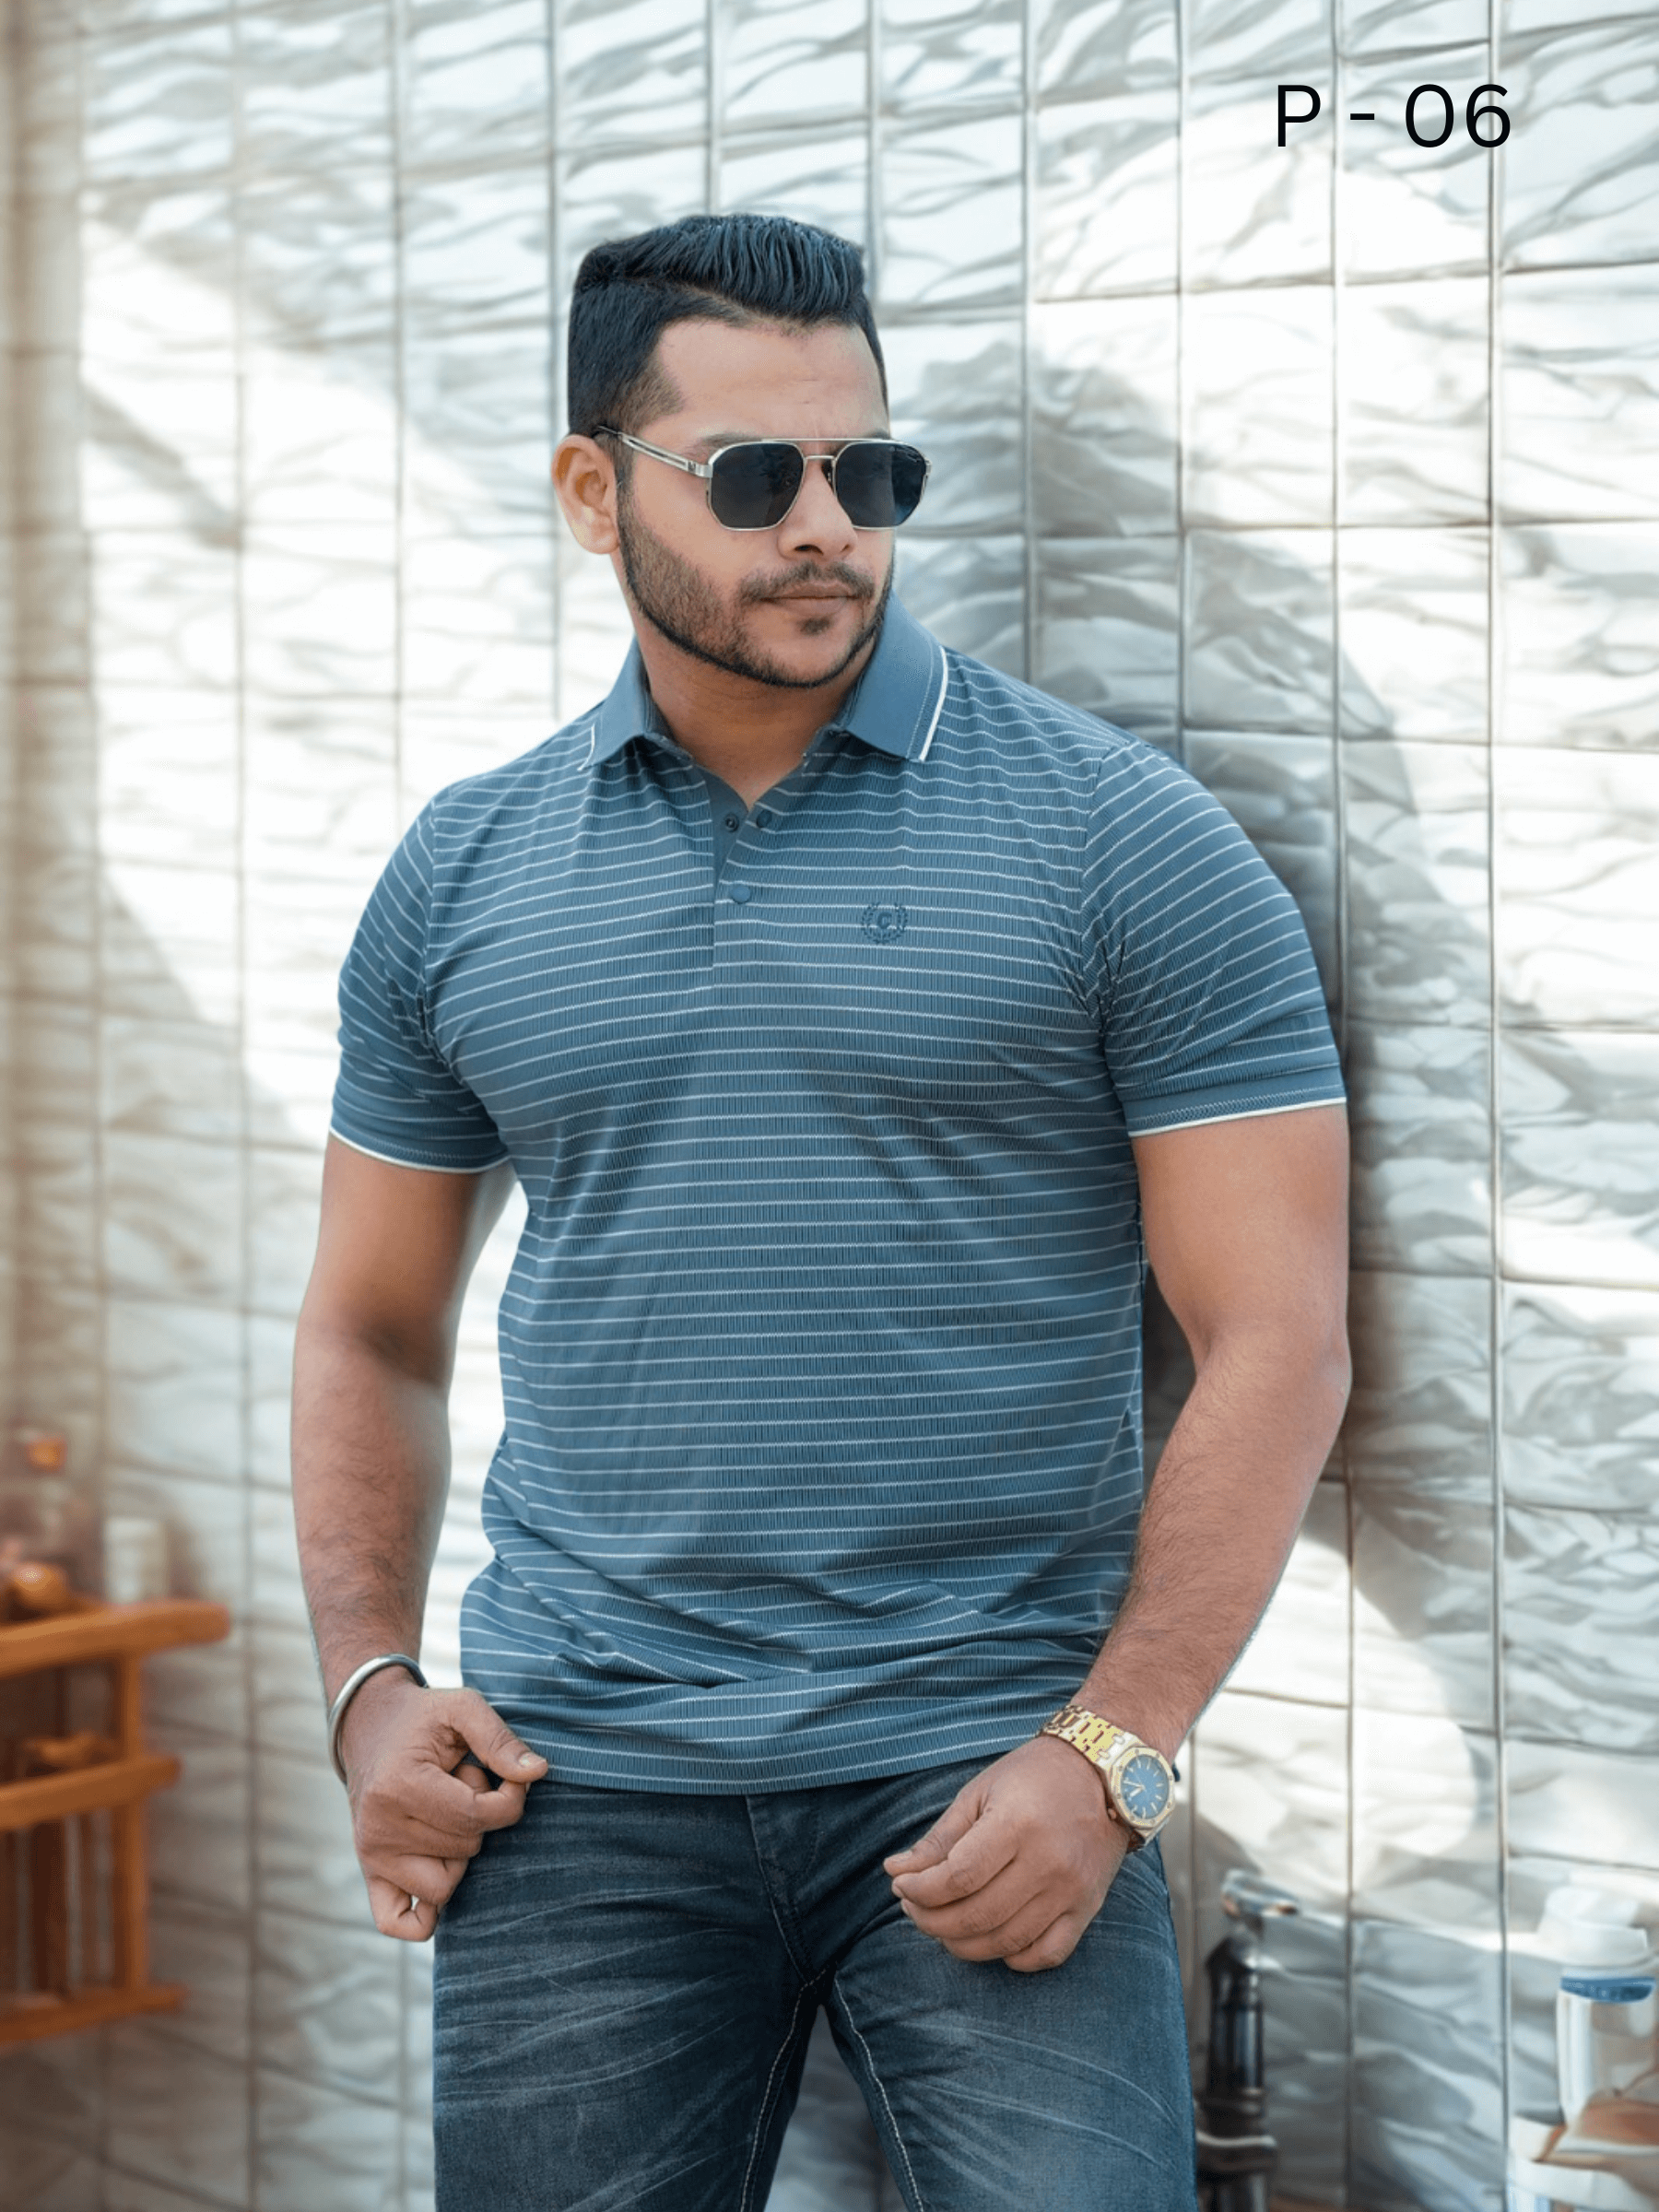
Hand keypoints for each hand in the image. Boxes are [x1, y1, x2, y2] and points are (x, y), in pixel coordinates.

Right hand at [339, 1669, 548, 1941]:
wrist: (369, 1726)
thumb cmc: (422, 1718)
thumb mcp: (462, 1708)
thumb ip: (500, 1740)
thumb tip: (538, 1772)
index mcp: (399, 1786)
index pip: (476, 1817)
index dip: (509, 1799)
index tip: (510, 1776)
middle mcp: (379, 1828)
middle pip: (465, 1848)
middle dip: (480, 1817)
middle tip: (462, 1784)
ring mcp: (371, 1855)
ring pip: (444, 1886)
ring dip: (460, 1852)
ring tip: (447, 1811)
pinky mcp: (370, 1871)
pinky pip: (396, 1921)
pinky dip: (424, 1915)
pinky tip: (440, 1872)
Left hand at [883, 1735, 1127, 1973]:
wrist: (1103, 1773)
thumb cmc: (1032, 1776)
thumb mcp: (979, 1792)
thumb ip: (939, 1838)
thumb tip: (895, 1872)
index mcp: (1016, 1824)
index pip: (958, 1877)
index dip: (921, 1890)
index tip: (902, 1886)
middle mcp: (1048, 1862)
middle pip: (978, 1915)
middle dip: (932, 1920)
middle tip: (913, 1908)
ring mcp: (1071, 1890)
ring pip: (1007, 1941)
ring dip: (963, 1943)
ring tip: (941, 1926)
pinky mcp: (1088, 1908)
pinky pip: (1047, 1954)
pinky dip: (1013, 1957)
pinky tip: (991, 1939)